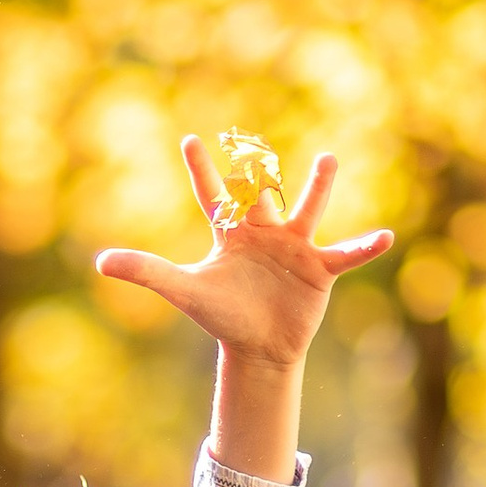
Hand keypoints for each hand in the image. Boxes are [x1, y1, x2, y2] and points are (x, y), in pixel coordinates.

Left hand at [95, 142, 393, 365]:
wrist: (258, 346)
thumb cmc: (222, 315)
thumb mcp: (185, 291)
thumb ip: (147, 271)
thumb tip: (101, 262)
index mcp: (231, 234)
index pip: (213, 196)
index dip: (202, 170)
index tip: (191, 140)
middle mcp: (265, 232)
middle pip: (262, 196)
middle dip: (259, 172)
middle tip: (254, 144)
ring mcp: (295, 247)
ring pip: (307, 211)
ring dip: (317, 188)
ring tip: (328, 160)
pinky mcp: (319, 268)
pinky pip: (345, 254)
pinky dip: (364, 247)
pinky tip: (384, 238)